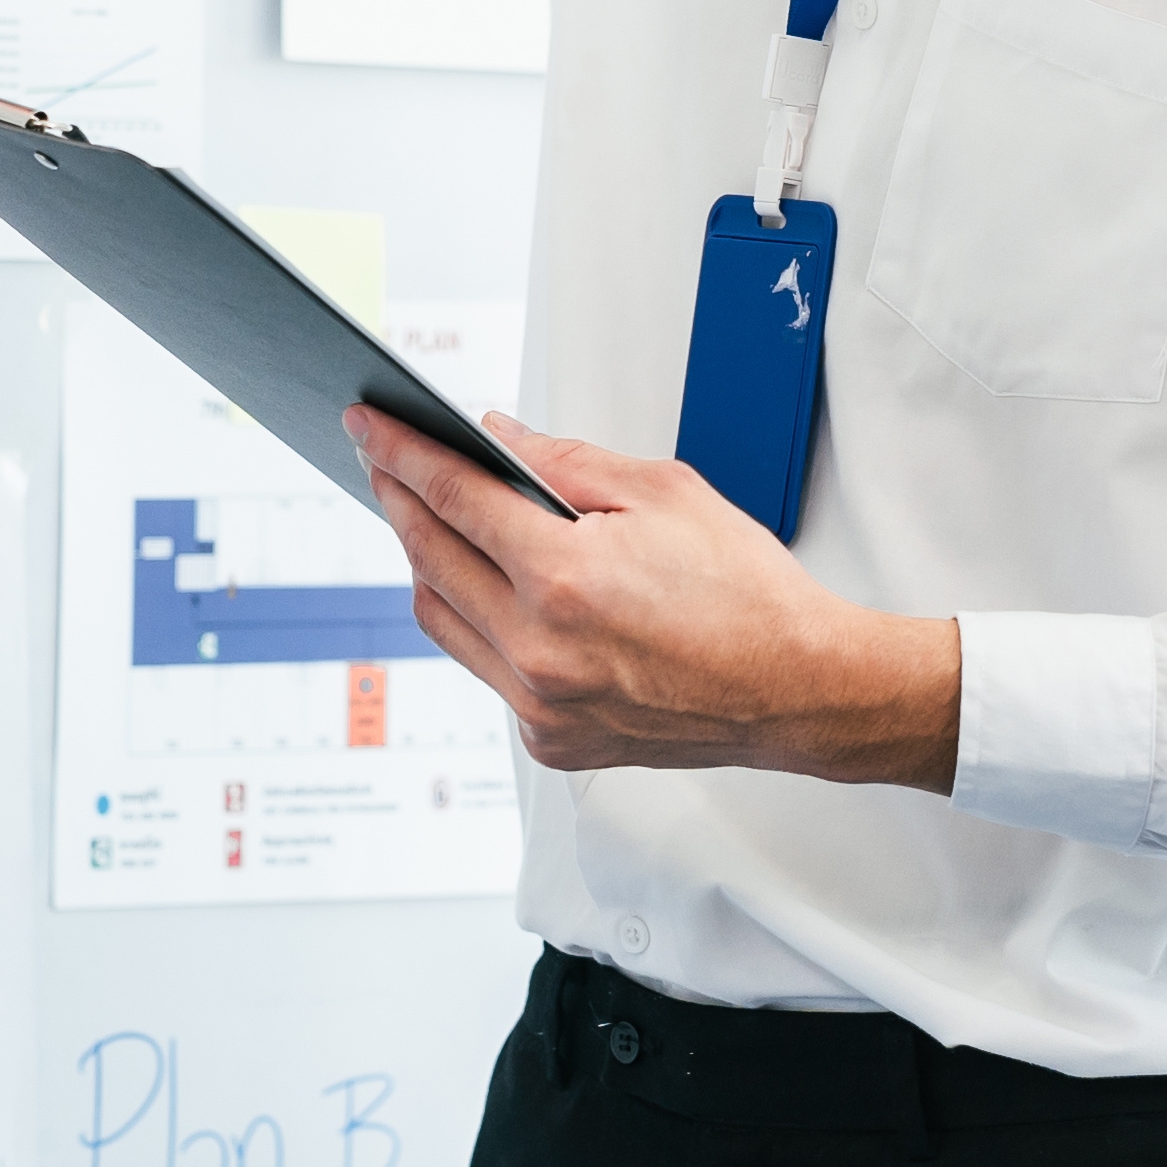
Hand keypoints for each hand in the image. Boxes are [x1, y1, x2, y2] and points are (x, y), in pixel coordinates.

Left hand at [349, 409, 962, 791]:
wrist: (798, 690)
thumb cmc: (748, 594)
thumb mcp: (663, 492)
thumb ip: (565, 462)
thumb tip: (496, 440)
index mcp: (563, 580)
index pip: (453, 499)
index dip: (403, 453)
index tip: (368, 426)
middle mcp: (539, 651)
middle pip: (431, 558)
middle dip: (400, 499)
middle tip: (385, 462)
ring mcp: (540, 705)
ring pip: (443, 620)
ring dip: (426, 563)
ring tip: (425, 519)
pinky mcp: (550, 740)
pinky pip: (486, 669)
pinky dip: (478, 623)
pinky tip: (490, 589)